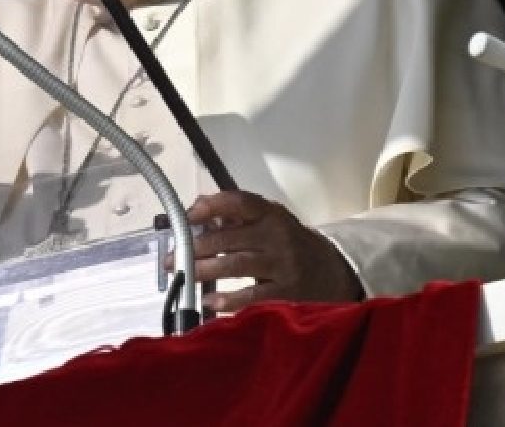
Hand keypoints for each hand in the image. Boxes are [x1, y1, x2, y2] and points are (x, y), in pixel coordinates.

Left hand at [176, 190, 362, 313]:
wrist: (334, 271)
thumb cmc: (290, 244)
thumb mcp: (269, 222)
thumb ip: (236, 215)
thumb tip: (196, 207)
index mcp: (270, 214)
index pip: (239, 202)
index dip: (210, 206)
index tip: (187, 216)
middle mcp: (277, 236)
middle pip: (229, 238)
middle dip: (195, 247)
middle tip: (171, 258)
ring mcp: (283, 264)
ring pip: (236, 265)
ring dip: (204, 270)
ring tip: (183, 276)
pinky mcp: (287, 292)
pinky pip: (253, 296)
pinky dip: (228, 300)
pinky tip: (209, 302)